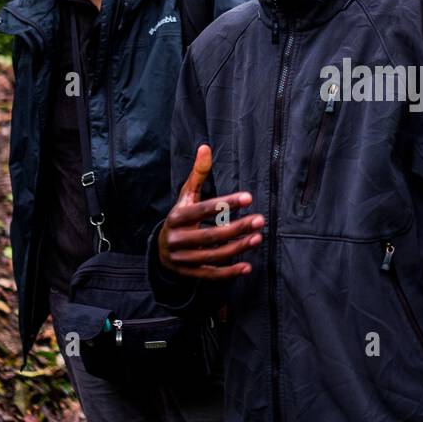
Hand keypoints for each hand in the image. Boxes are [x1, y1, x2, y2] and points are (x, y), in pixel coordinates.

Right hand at [158, 144, 264, 278]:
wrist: (161, 250)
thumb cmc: (181, 217)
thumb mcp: (186, 196)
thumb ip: (198, 174)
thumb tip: (205, 147)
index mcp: (177, 217)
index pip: (204, 210)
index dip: (226, 204)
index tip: (248, 197)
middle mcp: (177, 239)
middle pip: (211, 235)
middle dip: (237, 228)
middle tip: (260, 220)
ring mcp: (182, 259)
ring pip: (213, 255)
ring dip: (237, 248)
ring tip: (258, 238)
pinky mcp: (188, 274)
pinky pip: (211, 274)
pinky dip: (229, 272)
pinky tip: (247, 267)